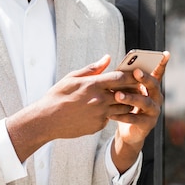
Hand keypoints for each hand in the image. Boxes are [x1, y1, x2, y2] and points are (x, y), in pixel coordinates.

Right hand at [6, 55, 137, 161]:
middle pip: (126, 93)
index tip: (137, 73)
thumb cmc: (57, 96)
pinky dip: (111, 113)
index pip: (120, 78)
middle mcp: (99, 100)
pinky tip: (106, 110)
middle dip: (133, 89)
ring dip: (126, 103)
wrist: (46, 120)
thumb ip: (92, 69)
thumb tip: (107, 58)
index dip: (131, 75)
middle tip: (137, 86)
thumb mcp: (72, 78)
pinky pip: (110, 118)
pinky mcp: (98, 126)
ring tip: (126, 98)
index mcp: (93, 85)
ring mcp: (100, 114)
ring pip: (122, 108)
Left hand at [109, 51, 169, 172]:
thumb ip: (125, 80)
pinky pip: (135, 119)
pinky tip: (111, 114)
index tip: (165, 53)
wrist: (128, 132)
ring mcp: (154, 111)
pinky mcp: (147, 125)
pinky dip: (123, 116)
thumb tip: (115, 66)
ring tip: (118, 96)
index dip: (162, 63)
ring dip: (131, 98)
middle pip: (153, 85)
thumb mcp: (126, 91)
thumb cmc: (126, 106)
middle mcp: (156, 98)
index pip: (158, 73)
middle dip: (145, 78)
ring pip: (144, 102)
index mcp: (151, 87)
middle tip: (135, 72)